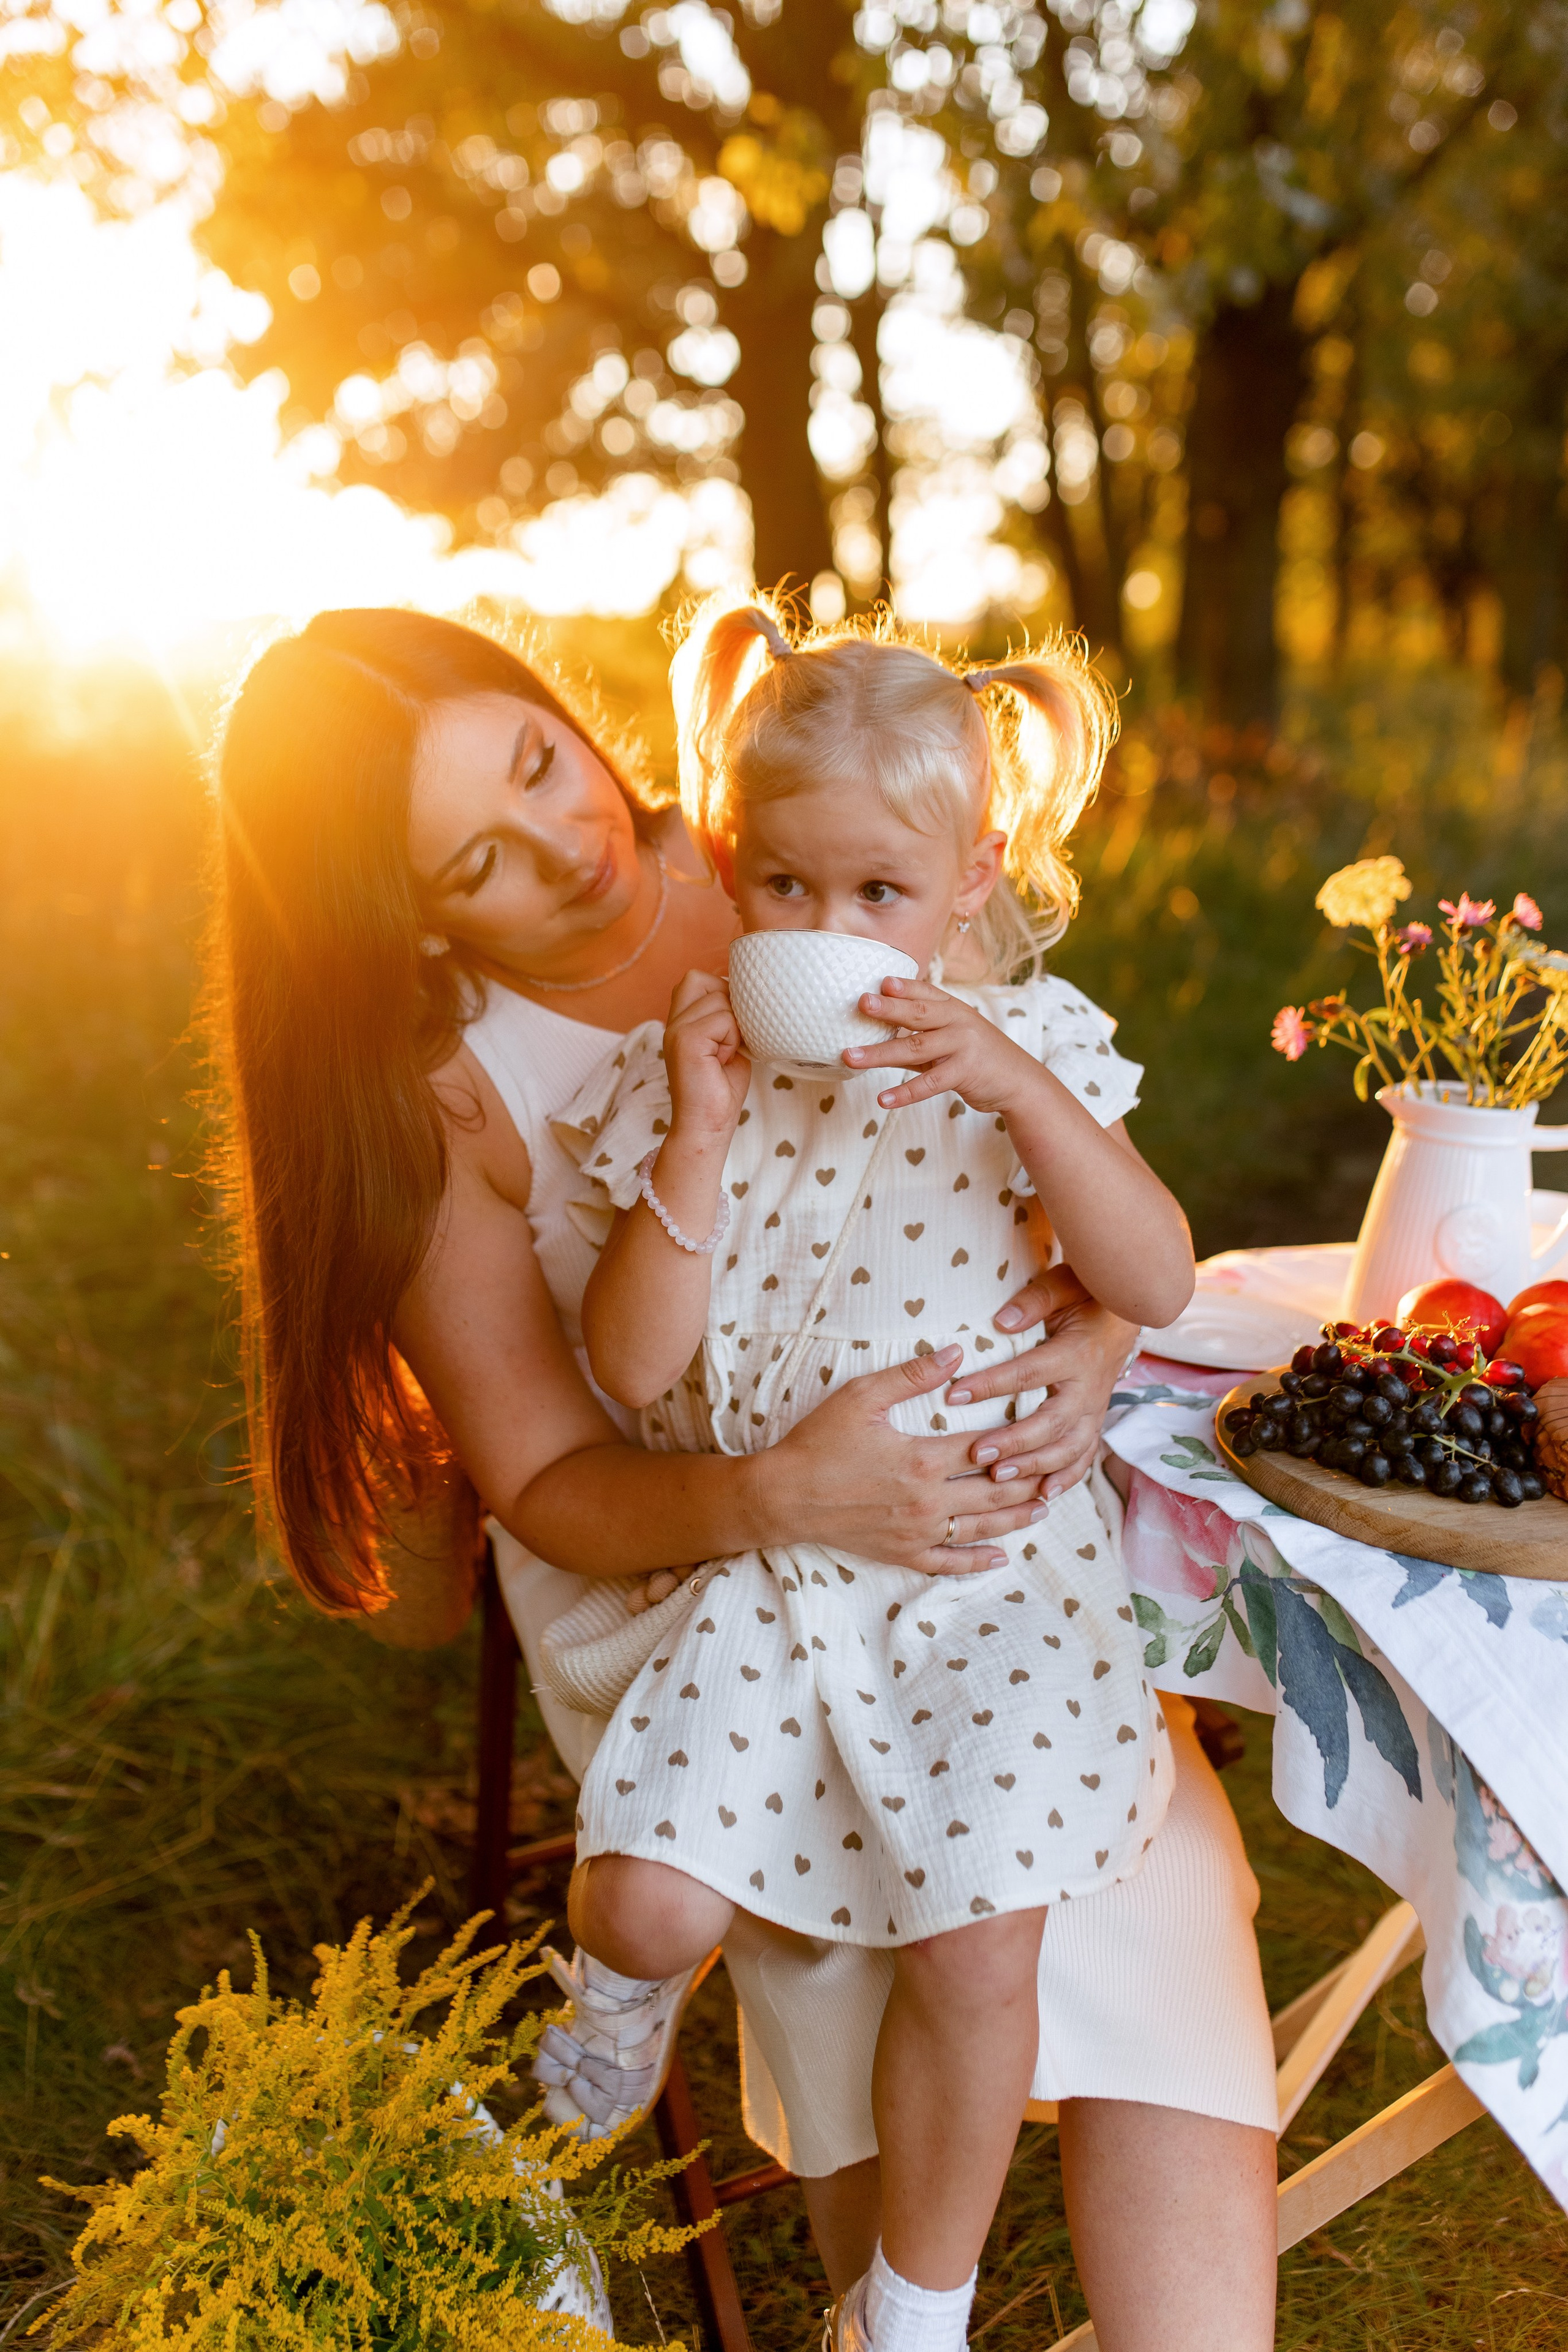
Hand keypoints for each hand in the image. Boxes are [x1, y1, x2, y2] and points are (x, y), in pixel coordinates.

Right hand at [664, 967, 750, 1141]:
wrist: (707, 1126)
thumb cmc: (721, 1090)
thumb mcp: (726, 1043)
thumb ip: (726, 1016)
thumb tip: (745, 992)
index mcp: (680, 1020)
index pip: (697, 978)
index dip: (721, 993)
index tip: (730, 1029)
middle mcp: (673, 1021)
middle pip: (703, 979)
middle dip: (727, 1005)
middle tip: (729, 1040)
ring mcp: (675, 1029)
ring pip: (720, 1000)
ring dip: (734, 1028)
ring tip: (726, 1055)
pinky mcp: (685, 1040)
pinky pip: (724, 1019)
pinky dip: (733, 1039)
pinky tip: (724, 1060)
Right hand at [757, 1345, 1049, 1576]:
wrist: (782, 1496)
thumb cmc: (817, 1442)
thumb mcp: (861, 1396)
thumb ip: (912, 1375)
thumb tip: (955, 1352)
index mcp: (922, 1458)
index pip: (985, 1448)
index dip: (1018, 1440)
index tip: (1043, 1431)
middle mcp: (928, 1500)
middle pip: (994, 1491)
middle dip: (1029, 1482)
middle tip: (1057, 1474)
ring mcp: (917, 1531)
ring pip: (980, 1528)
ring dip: (1015, 1518)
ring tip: (1042, 1508)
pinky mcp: (901, 1553)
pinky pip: (948, 1563)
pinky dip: (977, 1562)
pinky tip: (999, 1557)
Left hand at [843, 974, 1036, 1114]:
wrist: (1018, 1082)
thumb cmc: (977, 1058)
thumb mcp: (951, 1039)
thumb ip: (921, 1034)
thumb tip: (879, 1031)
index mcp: (954, 1009)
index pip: (926, 992)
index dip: (904, 987)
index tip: (881, 982)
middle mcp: (958, 1022)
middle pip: (918, 1013)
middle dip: (888, 1008)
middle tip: (861, 1003)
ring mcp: (962, 1046)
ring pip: (915, 1048)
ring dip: (879, 1053)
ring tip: (850, 1056)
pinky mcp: (965, 1073)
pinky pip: (928, 1083)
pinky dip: (904, 1093)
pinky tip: (883, 1099)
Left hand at [943, 1266, 1138, 1499]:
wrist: (1130, 1309)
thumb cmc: (1088, 1293)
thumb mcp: (1064, 1284)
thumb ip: (1035, 1300)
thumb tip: (1001, 1321)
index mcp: (1077, 1353)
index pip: (1029, 1373)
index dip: (991, 1385)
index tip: (954, 1396)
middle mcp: (1089, 1387)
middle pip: (1051, 1423)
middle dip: (1013, 1442)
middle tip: (976, 1455)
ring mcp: (1095, 1409)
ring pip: (1069, 1448)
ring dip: (1034, 1466)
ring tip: (999, 1479)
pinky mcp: (1095, 1421)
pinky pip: (1085, 1456)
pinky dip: (1066, 1478)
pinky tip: (1042, 1495)